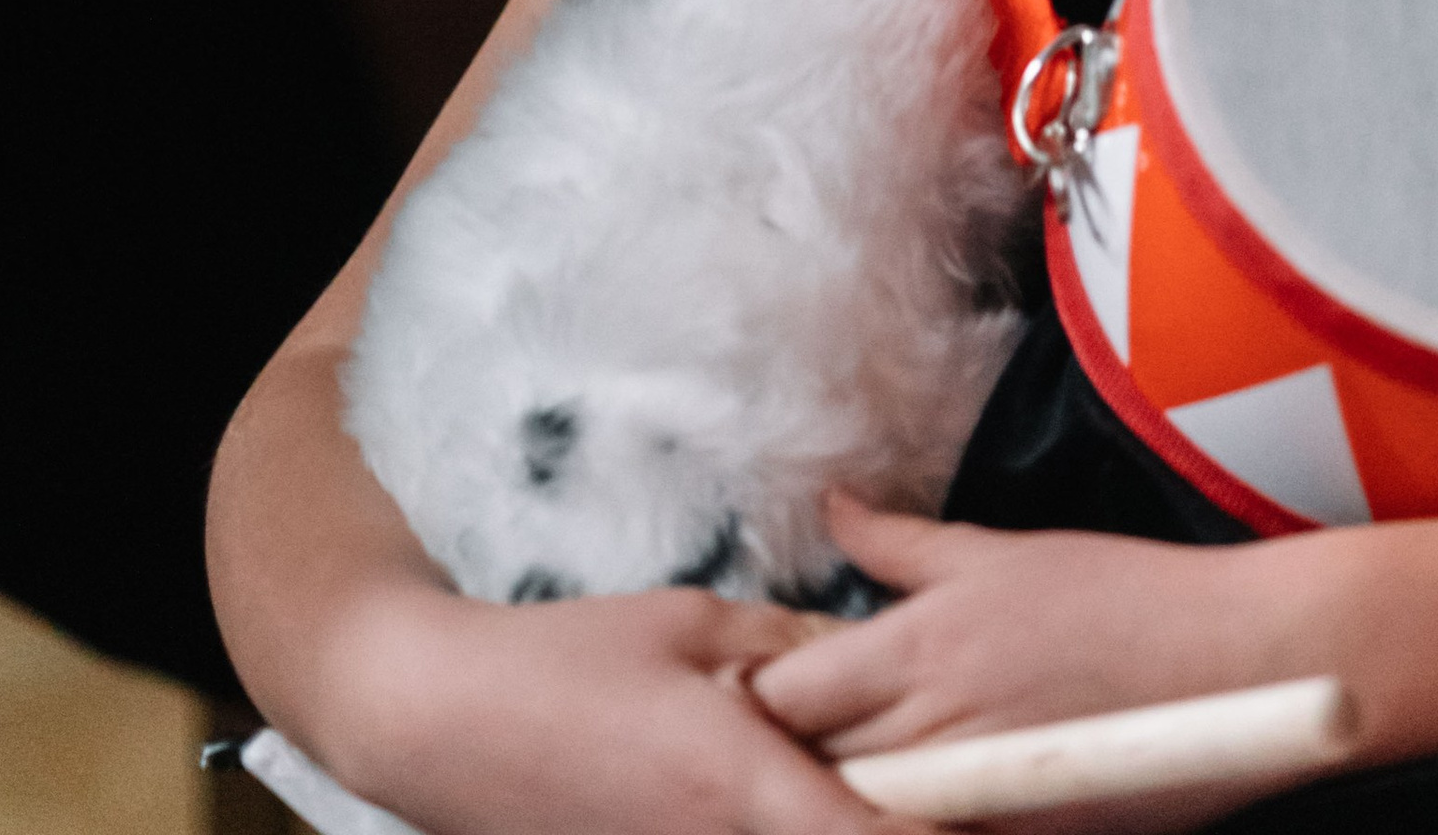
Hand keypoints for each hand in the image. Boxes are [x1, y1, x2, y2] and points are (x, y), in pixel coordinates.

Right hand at [330, 577, 888, 834]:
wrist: (442, 723)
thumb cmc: (566, 662)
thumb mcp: (691, 623)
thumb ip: (788, 648)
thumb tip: (862, 657)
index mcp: (742, 787)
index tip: (995, 817)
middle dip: (892, 825)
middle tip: (932, 795)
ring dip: (826, 822)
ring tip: (836, 781)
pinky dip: (763, 828)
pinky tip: (760, 795)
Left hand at [752, 498, 1271, 769]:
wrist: (1236, 661)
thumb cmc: (1121, 595)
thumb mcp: (999, 553)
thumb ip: (900, 545)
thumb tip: (833, 508)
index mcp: (916, 651)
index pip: (780, 701)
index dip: (759, 704)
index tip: (762, 697)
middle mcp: (931, 735)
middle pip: (807, 771)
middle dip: (792, 759)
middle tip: (793, 744)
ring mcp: (973, 805)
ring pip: (859, 816)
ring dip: (847, 797)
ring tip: (861, 771)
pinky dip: (915, 825)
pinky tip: (923, 804)